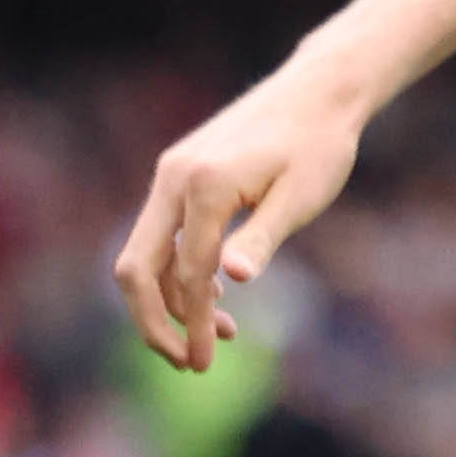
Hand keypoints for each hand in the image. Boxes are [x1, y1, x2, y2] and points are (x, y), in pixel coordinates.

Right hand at [115, 60, 369, 369]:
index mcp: (203, 187)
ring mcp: (172, 175)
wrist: (317, 91)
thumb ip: (262, 237)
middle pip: (136, 267)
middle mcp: (174, 179)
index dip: (192, 327)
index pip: (185, 275)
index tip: (205, 365)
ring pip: (149, 254)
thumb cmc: (319, 145)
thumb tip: (231, 279)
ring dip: (171, 301)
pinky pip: (165, 235)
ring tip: (218, 335)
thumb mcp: (300, 197)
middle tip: (189, 362)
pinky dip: (180, 271)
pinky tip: (216, 296)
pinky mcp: (180, 176)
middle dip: (154, 322)